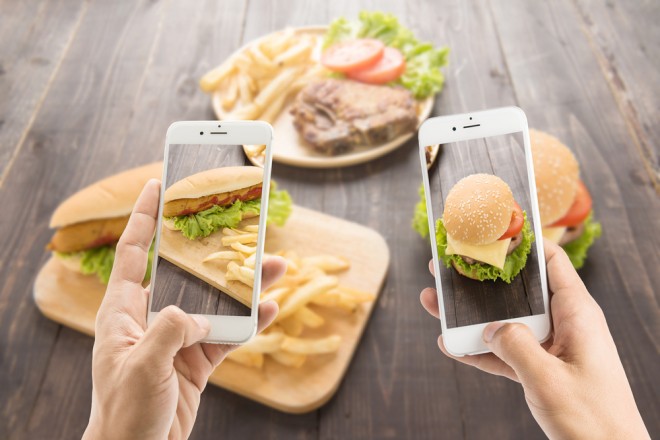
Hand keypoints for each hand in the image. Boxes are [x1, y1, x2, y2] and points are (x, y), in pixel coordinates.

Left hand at [83, 179, 285, 439]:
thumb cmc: (124, 411)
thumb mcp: (141, 367)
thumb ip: (169, 331)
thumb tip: (196, 312)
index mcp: (125, 312)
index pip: (134, 253)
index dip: (143, 217)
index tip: (155, 186)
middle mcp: (152, 318)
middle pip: (187, 272)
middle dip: (215, 249)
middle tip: (239, 224)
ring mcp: (178, 339)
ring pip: (216, 302)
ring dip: (244, 286)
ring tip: (276, 267)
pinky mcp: (197, 360)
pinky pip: (229, 334)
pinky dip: (249, 323)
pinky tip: (269, 309)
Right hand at [420, 240, 648, 438]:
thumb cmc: (593, 419)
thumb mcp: (549, 379)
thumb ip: (516, 347)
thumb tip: (490, 328)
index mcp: (577, 314)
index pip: (551, 263)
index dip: (522, 244)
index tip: (490, 234)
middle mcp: (563, 324)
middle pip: (517, 291)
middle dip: (481, 280)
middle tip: (448, 267)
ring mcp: (551, 347)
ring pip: (505, 321)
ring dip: (471, 316)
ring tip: (436, 303)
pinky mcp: (541, 369)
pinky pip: (505, 351)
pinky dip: (479, 349)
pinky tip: (451, 345)